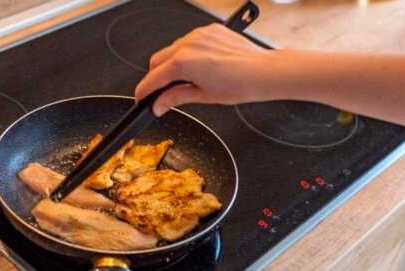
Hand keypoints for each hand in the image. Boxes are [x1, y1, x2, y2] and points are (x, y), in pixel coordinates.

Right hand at [135, 23, 278, 115]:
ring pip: (173, 49)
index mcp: (183, 62)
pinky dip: (188, 53)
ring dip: (172, 64)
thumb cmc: (239, 84)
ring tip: (186, 81)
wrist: (263, 71)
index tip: (142, 98)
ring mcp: (199, 35)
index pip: (153, 77)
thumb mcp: (203, 95)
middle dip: (156, 76)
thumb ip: (176, 98)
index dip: (145, 90)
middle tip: (162, 93)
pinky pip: (190, 41)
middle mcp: (188, 44)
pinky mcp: (210, 31)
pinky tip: (199, 66)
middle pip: (158, 60)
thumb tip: (158, 105)